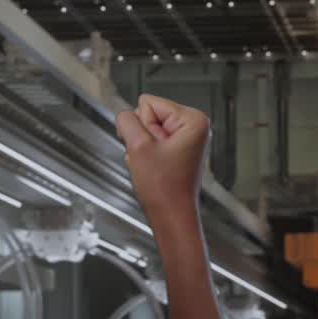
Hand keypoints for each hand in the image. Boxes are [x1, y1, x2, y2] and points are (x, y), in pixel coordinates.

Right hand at [115, 94, 210, 220]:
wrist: (171, 214)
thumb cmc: (164, 188)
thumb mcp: (138, 147)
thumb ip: (126, 121)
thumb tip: (124, 114)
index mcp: (193, 120)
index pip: (148, 103)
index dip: (141, 125)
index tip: (150, 147)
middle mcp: (193, 126)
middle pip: (148, 115)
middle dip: (142, 136)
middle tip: (150, 158)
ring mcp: (186, 139)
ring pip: (147, 130)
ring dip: (143, 147)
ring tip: (153, 165)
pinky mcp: (178, 150)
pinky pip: (151, 142)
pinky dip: (146, 154)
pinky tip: (153, 168)